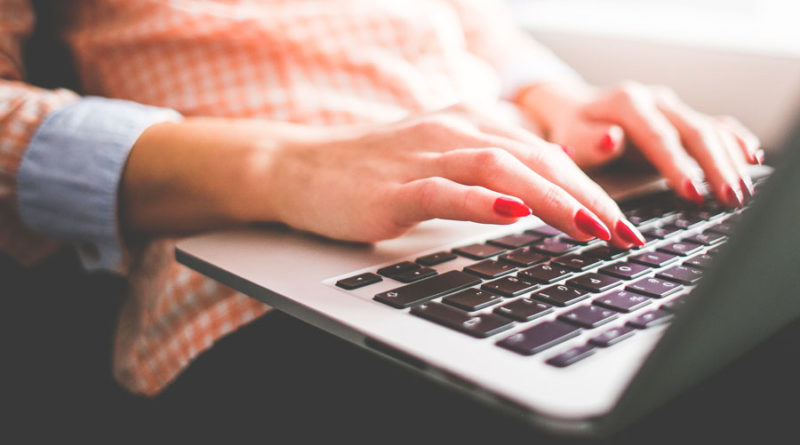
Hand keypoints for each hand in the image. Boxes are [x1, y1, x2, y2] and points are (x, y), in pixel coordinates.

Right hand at [254, 106, 645, 246]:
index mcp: (472, 123)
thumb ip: (488, 174)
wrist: (300, 167)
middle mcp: (455, 130)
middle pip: (536, 157)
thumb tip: (540, 201)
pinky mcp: (394, 187)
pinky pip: (444, 191)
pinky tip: (510, 213)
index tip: (624, 223)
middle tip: (624, 233)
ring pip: (500, 168)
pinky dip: (480, 201)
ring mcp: (423, 156)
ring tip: (588, 228)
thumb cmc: (375, 171)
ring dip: (550, 199)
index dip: (591, 187)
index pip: (545, 153)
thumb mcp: (442, 163)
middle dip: (588, 197)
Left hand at [516, 80, 762, 206]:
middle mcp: (655, 100)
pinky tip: (751, 159)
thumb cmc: (570, 130)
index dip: (677, 166)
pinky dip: (734, 141)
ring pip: (710, 130)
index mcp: (627, 103)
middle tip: (729, 198)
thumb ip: (588, 142)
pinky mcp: (681, 117)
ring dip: (729, 161)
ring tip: (740, 192)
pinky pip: (715, 126)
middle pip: (694, 131)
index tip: (692, 193)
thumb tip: (611, 139)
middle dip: (714, 167)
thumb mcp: (568, 138)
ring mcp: (672, 107)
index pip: (658, 136)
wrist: (573, 108)